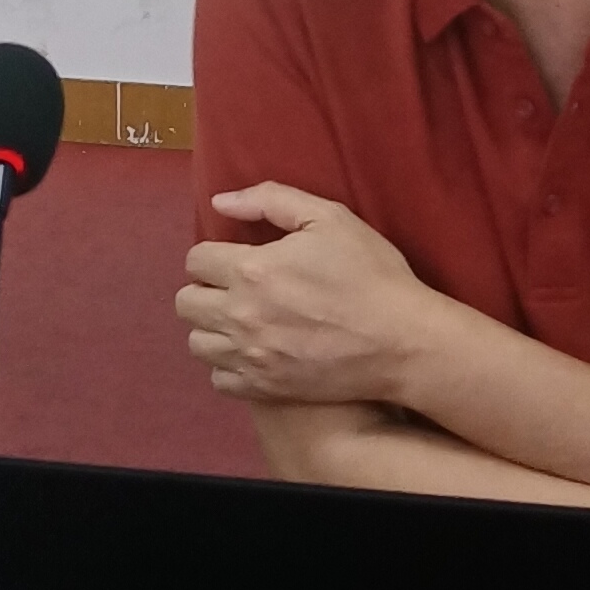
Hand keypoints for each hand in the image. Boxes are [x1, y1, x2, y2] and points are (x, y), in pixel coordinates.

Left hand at [177, 185, 437, 403]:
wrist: (403, 342)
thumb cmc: (371, 275)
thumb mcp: (330, 218)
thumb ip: (271, 201)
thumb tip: (221, 201)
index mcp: (252, 270)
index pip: (195, 260)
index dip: (214, 254)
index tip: (237, 258)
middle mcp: (241, 315)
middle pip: (186, 303)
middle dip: (205, 290)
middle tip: (236, 288)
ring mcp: (250, 356)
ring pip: (197, 343)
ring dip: (213, 328)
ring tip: (241, 321)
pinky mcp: (264, 388)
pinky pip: (218, 379)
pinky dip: (229, 365)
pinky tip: (253, 351)